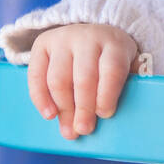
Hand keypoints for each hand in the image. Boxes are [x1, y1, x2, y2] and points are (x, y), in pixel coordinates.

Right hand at [25, 23, 140, 139]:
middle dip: (83, 108)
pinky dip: (40, 99)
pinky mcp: (42, 44)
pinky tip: (50, 115)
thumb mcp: (127, 65)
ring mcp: (62, 39)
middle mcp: (87, 38)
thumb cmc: (111, 59)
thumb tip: (110, 116)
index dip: (107, 94)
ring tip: (69, 130)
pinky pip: (36, 75)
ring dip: (63, 108)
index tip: (105, 114)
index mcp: (114, 43)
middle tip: (84, 129)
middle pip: (83, 77)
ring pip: (58, 79)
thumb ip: (123, 86)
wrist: (91, 34)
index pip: (112, 69)